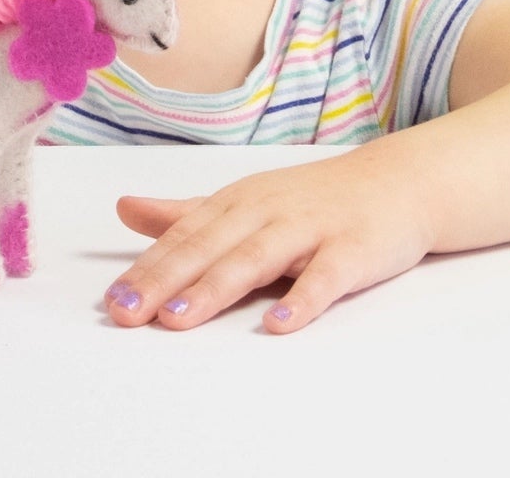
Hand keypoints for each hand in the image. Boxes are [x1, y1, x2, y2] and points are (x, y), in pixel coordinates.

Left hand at [103, 143, 435, 332]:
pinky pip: (324, 277)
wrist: (396, 183)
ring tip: (179, 319)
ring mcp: (309, 229)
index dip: (147, 268)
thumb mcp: (242, 201)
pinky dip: (301, 300)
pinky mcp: (351, 250)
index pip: (184, 237)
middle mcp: (265, 211)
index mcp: (236, 203)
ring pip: (255, 259)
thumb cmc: (311, 200)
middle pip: (209, 247)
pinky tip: (277, 325)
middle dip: (165, 280)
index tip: (113, 299)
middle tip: (126, 312)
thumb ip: (185, 213)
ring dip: (215, 288)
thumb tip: (124, 209)